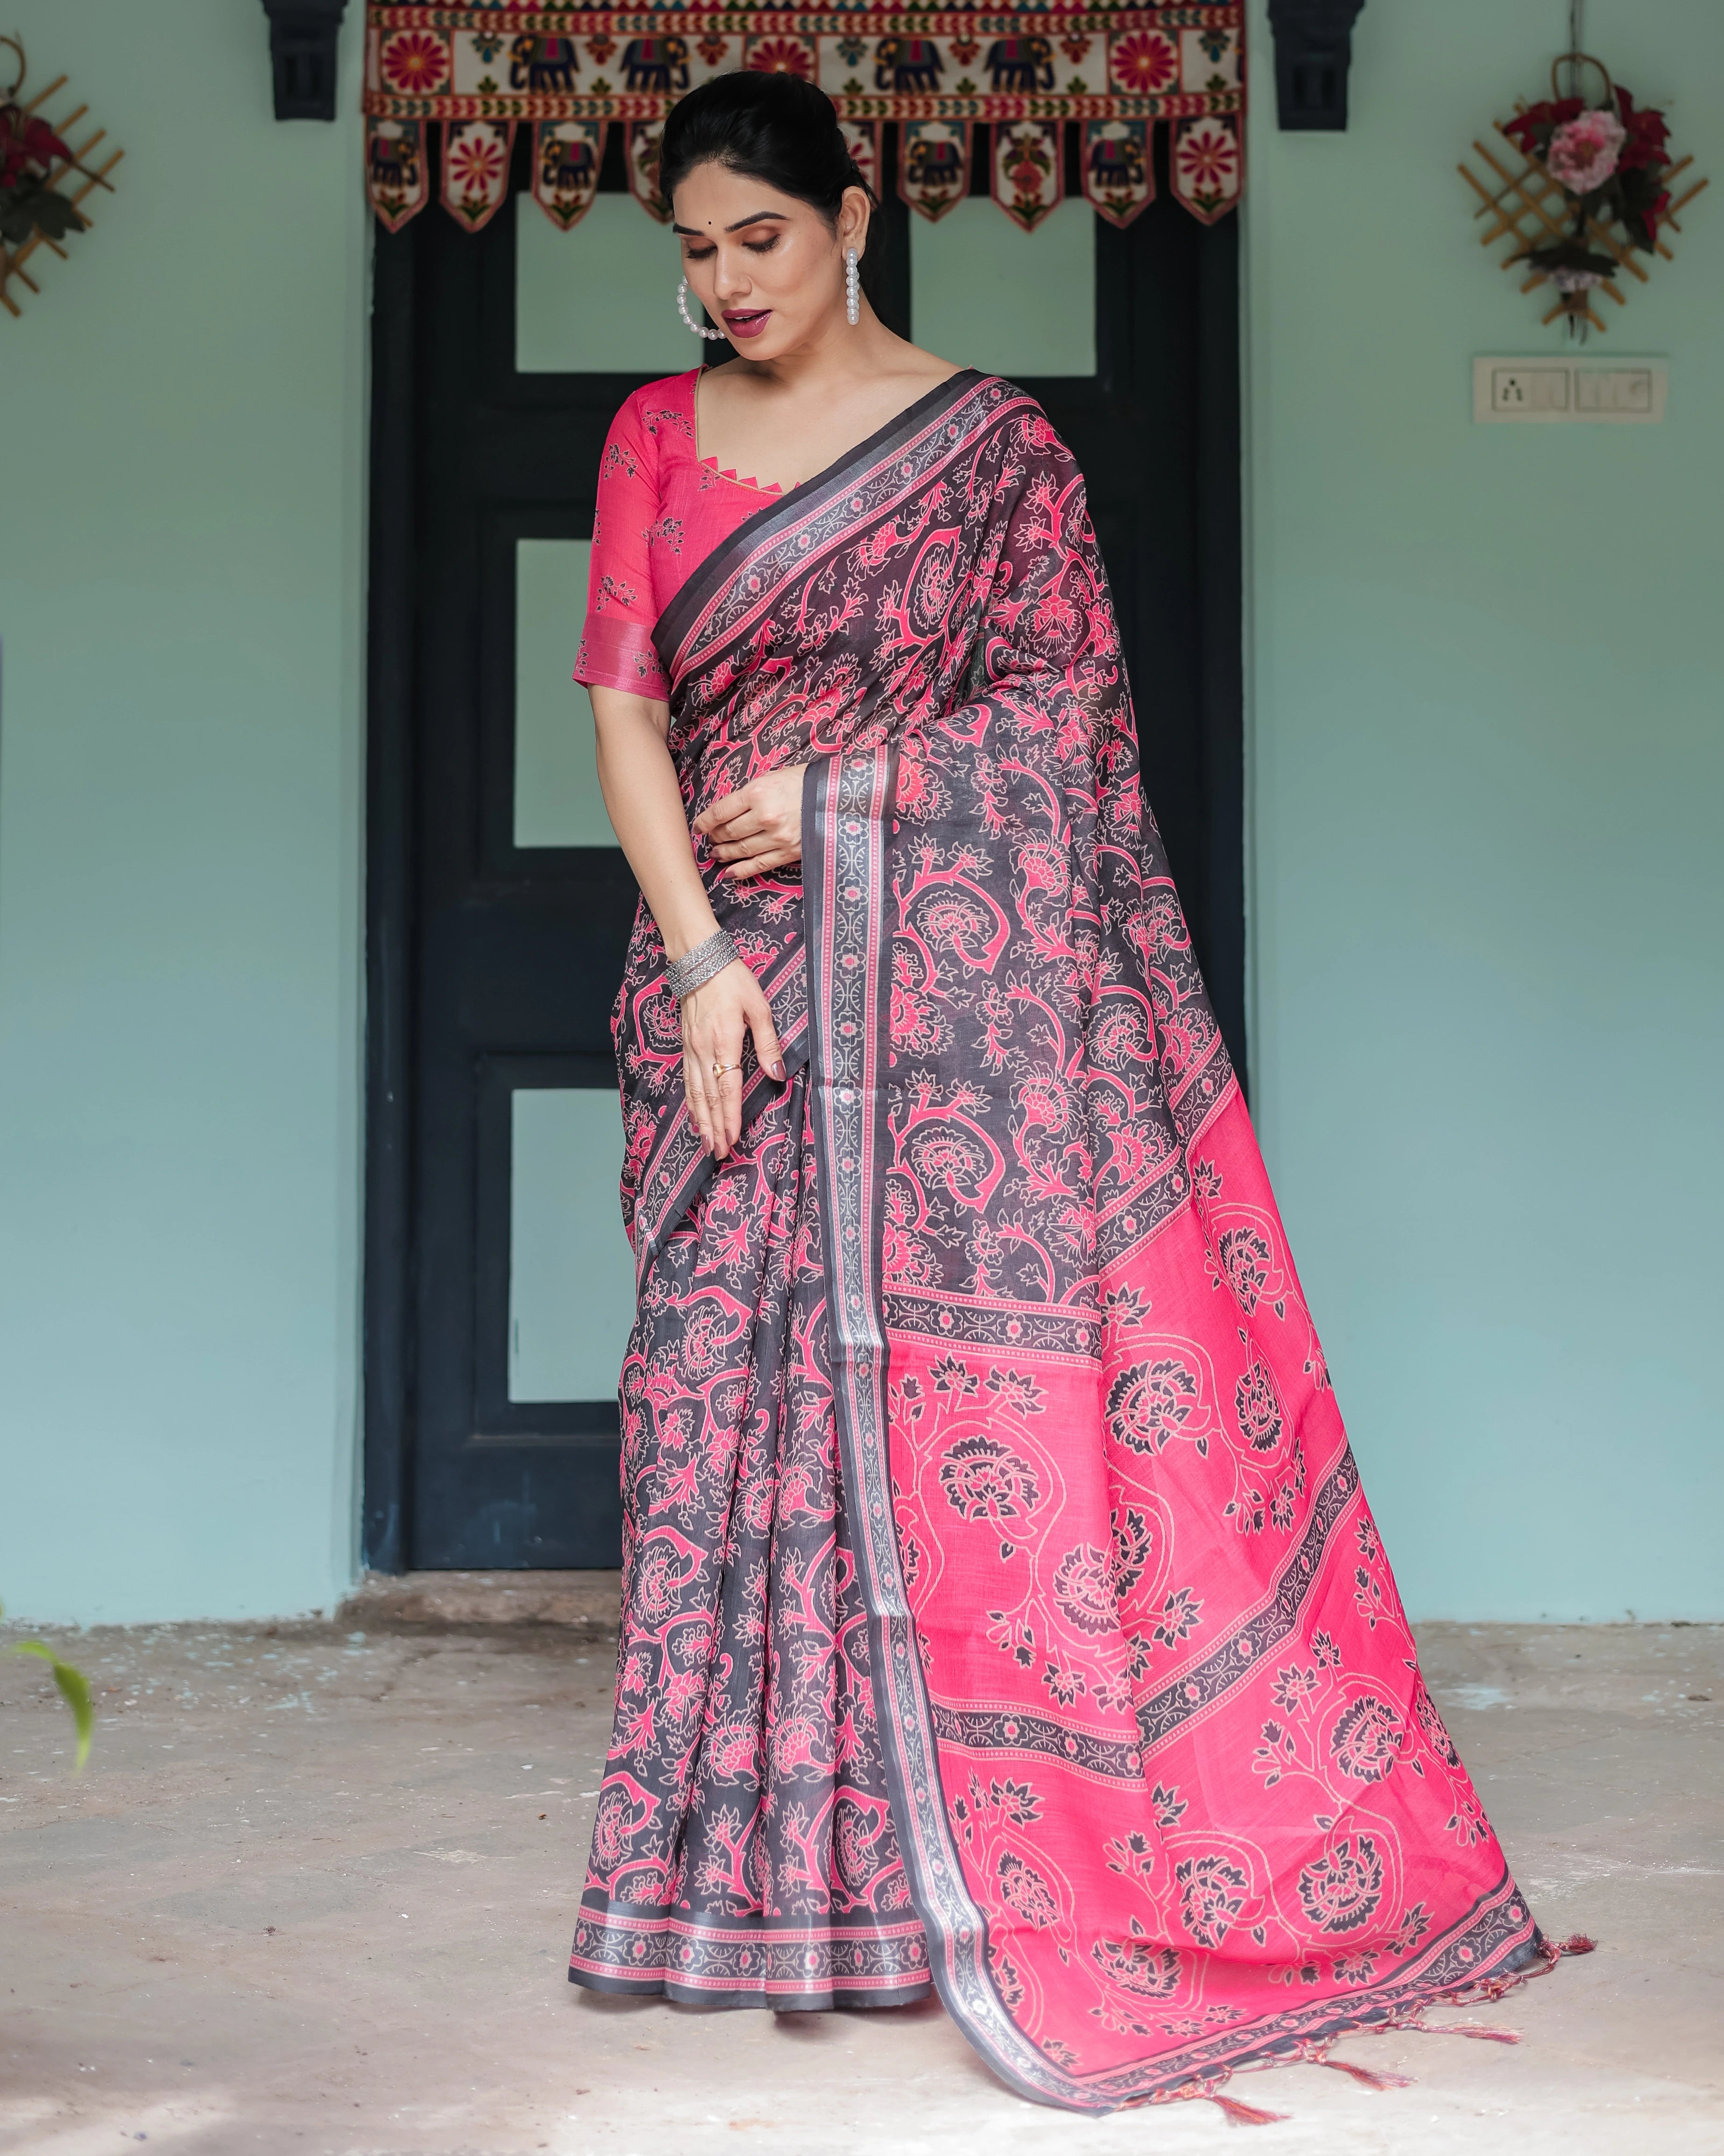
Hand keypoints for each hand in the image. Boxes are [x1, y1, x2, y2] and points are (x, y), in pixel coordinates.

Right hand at [681, 957, 785, 1159]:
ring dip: (701, 1121)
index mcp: (724, 1041)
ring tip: (706, 1144)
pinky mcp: (686, 1045)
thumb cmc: (732, 980)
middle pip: (708, 1097)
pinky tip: (694, 1117)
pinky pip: (687, 1081)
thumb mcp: (758, 1007)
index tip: (733, 1138)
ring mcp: (691, 1049)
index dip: (730, 1116)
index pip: (727, 1087)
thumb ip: (768, 1043)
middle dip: (714, 1128)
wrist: (699, 959)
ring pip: (694, 1093)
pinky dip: (690, 1103)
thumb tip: (778, 1074)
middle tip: (719, 1153)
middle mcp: (703, 1050)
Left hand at [693, 764, 806, 881]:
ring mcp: (777, 837)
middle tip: (710, 839)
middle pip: (728, 832)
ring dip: (724, 854)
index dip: (704, 821)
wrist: (839, 796)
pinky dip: (741, 871)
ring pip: (740, 850)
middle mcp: (764, 816)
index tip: (698, 827)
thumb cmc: (805, 782)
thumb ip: (750, 794)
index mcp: (758, 792)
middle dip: (715, 837)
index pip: (720, 811)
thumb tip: (729, 810)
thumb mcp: (773, 777)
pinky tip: (729, 874)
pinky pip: (759, 865)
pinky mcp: (789, 852)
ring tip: (715, 854)